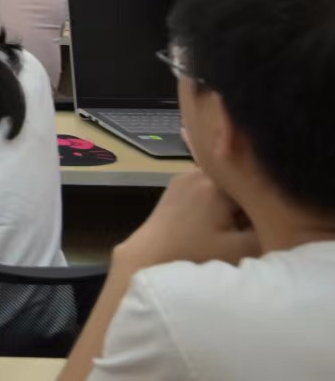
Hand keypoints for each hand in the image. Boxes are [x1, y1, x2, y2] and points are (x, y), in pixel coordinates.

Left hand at [117, 171, 260, 270]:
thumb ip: (269, 229)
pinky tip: (211, 227)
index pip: (258, 185)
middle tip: (244, 232)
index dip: (265, 207)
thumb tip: (281, 215)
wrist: (148, 258)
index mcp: (216, 181)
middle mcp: (199, 171)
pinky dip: (216, 206)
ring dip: (232, 207)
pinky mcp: (176, 188)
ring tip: (226, 232)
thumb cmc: (194, 255)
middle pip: (240, 184)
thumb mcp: (242, 249)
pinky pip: (208, 191)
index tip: (261, 227)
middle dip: (248, 206)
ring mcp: (185, 178)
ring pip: (225, 188)